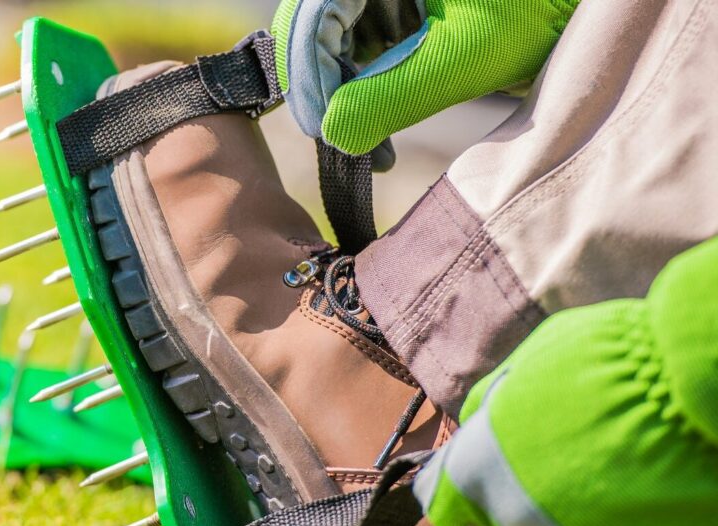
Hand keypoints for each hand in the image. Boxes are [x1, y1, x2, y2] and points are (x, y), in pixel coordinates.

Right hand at [271, 0, 578, 155]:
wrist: (583, 6)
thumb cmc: (540, 11)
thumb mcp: (464, 58)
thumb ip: (394, 94)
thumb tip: (334, 134)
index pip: (311, 16)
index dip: (309, 76)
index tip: (326, 131)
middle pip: (312, 27)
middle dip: (322, 89)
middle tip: (344, 142)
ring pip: (330, 43)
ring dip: (341, 97)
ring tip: (372, 145)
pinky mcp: (397, 7)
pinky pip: (357, 49)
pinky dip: (362, 92)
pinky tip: (381, 127)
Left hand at [413, 238, 717, 525]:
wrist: (681, 387)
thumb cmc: (599, 359)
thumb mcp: (522, 365)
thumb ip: (490, 404)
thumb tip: (478, 420)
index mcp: (478, 470)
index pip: (443, 503)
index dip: (459, 489)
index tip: (473, 483)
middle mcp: (516, 520)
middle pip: (507, 522)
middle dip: (524, 496)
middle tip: (564, 457)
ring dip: (575, 516)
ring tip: (611, 468)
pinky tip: (645, 496)